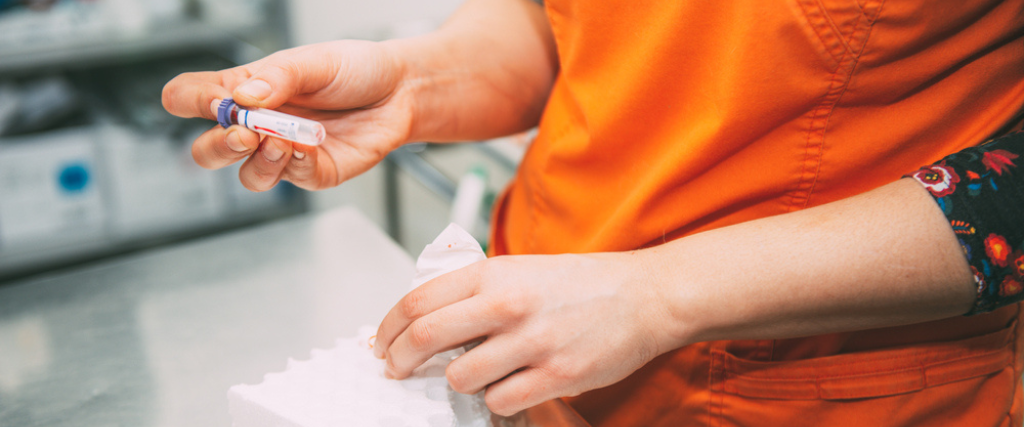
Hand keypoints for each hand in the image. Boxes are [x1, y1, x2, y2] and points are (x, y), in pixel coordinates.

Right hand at [162, 40, 412, 190]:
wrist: (400, 90)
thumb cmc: (354, 70)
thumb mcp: (314, 61)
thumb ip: (278, 78)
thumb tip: (244, 97)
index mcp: (246, 89)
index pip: (190, 97)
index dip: (189, 102)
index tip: (215, 100)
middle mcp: (258, 125)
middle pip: (208, 151)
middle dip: (218, 146)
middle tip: (244, 132)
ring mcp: (284, 153)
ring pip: (247, 176)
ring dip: (258, 161)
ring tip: (280, 139)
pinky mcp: (313, 172)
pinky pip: (292, 178)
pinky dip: (296, 163)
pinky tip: (307, 145)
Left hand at [372, 253, 677, 415]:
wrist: (644, 296)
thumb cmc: (583, 284)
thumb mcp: (521, 268)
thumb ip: (476, 289)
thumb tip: (428, 318)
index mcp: (494, 273)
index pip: (418, 300)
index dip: (388, 328)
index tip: (383, 343)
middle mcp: (507, 304)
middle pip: (425, 338)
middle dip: (400, 360)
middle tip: (398, 369)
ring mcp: (532, 342)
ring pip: (459, 378)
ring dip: (458, 382)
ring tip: (475, 374)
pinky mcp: (556, 376)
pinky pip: (499, 401)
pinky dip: (496, 400)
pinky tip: (509, 385)